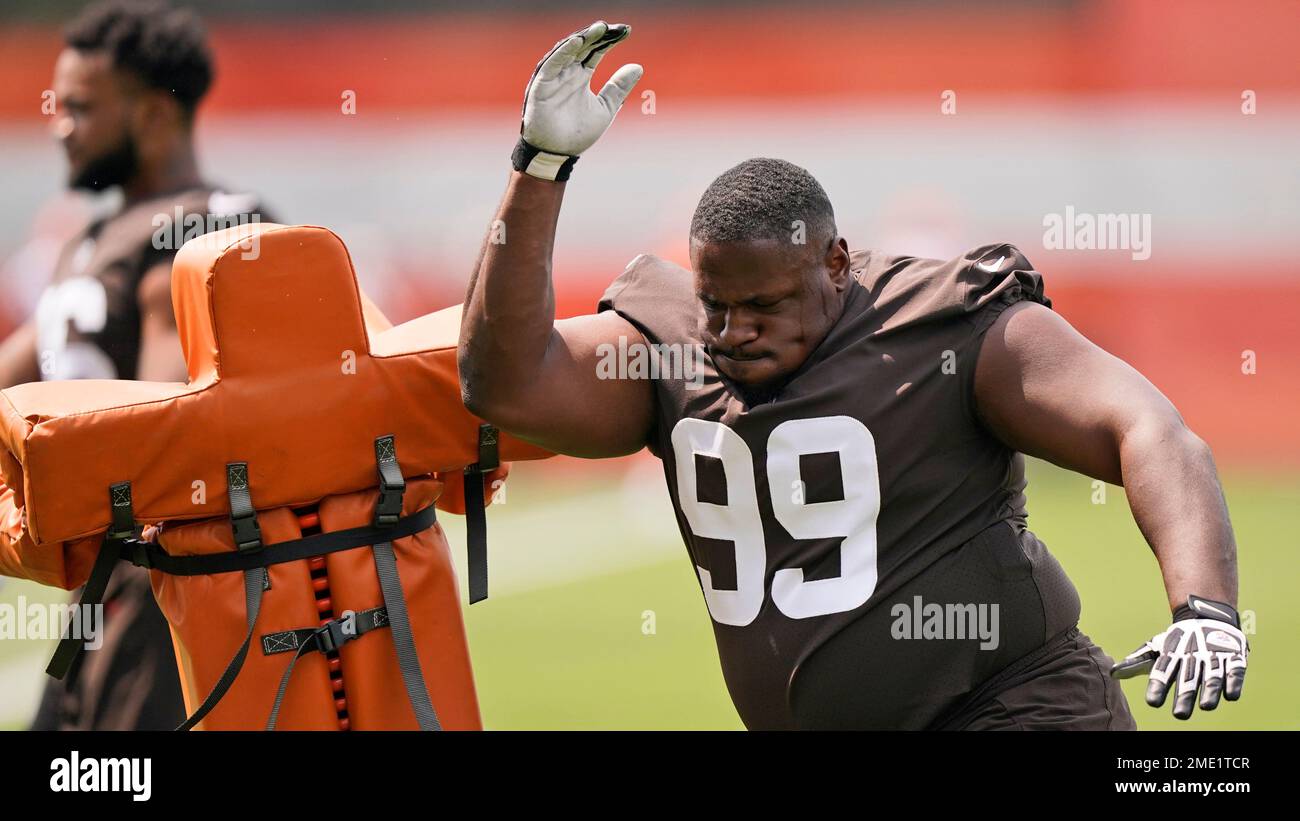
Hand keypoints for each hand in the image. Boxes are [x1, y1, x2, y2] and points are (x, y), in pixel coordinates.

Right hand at [512, 20, 642, 180]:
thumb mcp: (606, 108)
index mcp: (581, 75)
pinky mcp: (541, 84)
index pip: (596, 50)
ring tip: (600, 28)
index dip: (610, 40)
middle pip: (584, 46)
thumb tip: (638, 67)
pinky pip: (551, 64)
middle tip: (615, 26)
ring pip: (568, 50)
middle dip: (599, 35)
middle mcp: (567, 72)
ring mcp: (554, 76)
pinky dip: (564, 52)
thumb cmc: (578, 133)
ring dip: (583, 38)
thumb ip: (618, 88)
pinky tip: (577, 41)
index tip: (627, 31)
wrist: (557, 154)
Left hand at [1111, 595, 1247, 718]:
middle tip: (1180, 715)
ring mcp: (1214, 656)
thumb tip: (1112, 673)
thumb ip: (1136, 663)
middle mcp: (1192, 656)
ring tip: (1206, 707)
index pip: (1163, 671)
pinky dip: (1233, 681)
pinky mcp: (1234, 657)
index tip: (1152, 703)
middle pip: (1188, 678)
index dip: (1158, 686)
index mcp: (1171, 655)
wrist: (1205, 615)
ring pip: (1211, 675)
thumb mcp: (1156, 650)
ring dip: (1209, 691)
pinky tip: (1230, 695)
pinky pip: (1234, 670)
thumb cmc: (1175, 642)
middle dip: (1184, 696)